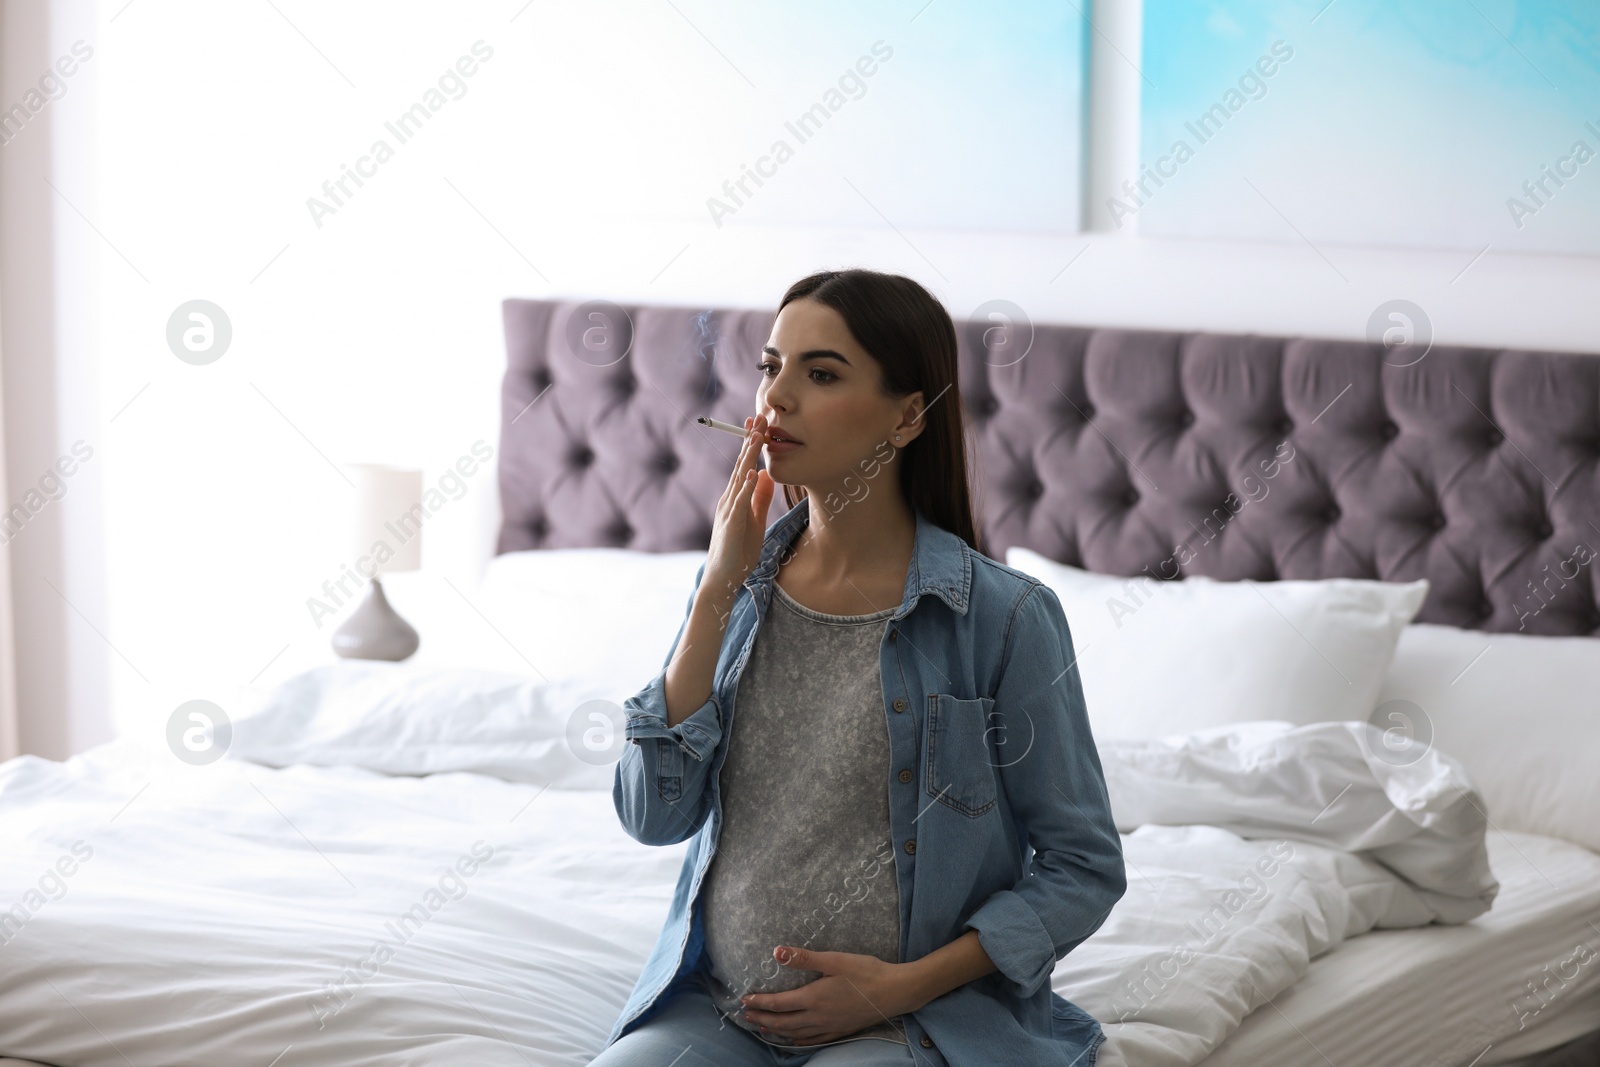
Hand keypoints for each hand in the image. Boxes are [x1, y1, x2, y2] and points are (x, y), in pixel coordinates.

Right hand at [703, 414, 775, 594]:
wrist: (723, 578)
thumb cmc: (738, 551)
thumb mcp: (754, 520)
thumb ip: (759, 498)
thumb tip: (766, 474)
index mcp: (736, 497)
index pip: (745, 464)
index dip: (752, 443)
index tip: (760, 423)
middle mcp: (730, 499)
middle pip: (741, 464)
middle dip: (751, 440)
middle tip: (760, 416)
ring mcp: (729, 511)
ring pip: (740, 478)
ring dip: (748, 456)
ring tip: (757, 436)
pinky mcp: (732, 525)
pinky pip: (740, 503)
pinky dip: (746, 487)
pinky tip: (753, 473)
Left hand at [739, 946, 917, 1045]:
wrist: (894, 992)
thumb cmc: (866, 972)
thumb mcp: (834, 960)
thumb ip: (804, 958)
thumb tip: (776, 952)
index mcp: (814, 998)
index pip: (779, 1003)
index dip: (760, 1003)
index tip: (744, 1000)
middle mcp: (818, 1017)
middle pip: (782, 1022)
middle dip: (762, 1019)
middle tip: (745, 1016)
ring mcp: (829, 1027)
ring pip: (795, 1034)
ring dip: (775, 1031)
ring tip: (761, 1029)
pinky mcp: (839, 1031)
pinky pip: (812, 1041)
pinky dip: (797, 1041)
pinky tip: (793, 1040)